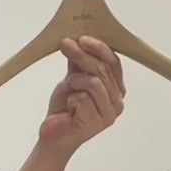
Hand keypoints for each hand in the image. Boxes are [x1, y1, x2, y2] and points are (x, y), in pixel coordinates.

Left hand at [19, 36, 125, 170]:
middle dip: (82, 55)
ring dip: (75, 82)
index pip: (113, 63)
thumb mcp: (73, 79)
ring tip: (68, 90)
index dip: (99, 48)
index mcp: (116, 89)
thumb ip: (80, 63)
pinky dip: (71, 99)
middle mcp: (117, 101)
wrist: (52, 132)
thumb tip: (79, 39)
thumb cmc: (64, 108)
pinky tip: (69, 108)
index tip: (82, 38)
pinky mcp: (97, 123)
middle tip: (66, 45)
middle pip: (103, 70)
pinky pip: (82, 98)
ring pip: (94, 82)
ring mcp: (109, 114)